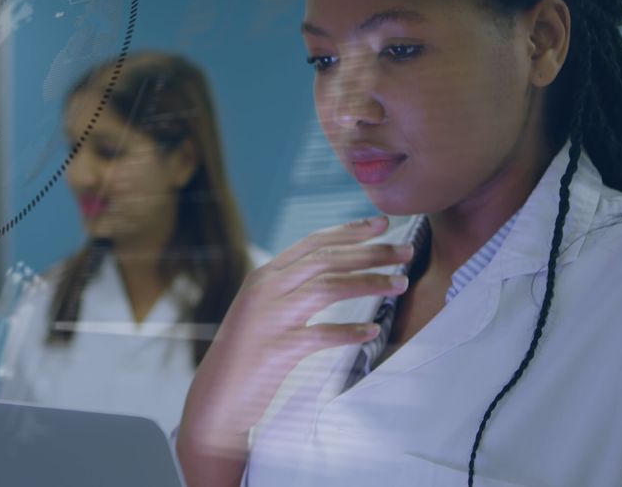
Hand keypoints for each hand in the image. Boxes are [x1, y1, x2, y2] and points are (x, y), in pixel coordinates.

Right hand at [177, 216, 411, 483]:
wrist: (216, 397)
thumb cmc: (246, 355)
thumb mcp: (263, 310)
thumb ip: (290, 288)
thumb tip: (333, 271)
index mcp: (264, 275)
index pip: (313, 242)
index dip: (350, 230)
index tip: (382, 223)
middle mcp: (265, 289)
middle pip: (326, 259)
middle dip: (370, 251)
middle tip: (406, 249)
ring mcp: (270, 318)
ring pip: (327, 288)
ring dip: (369, 283)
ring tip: (401, 283)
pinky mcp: (277, 349)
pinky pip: (320, 335)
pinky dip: (349, 331)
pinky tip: (372, 331)